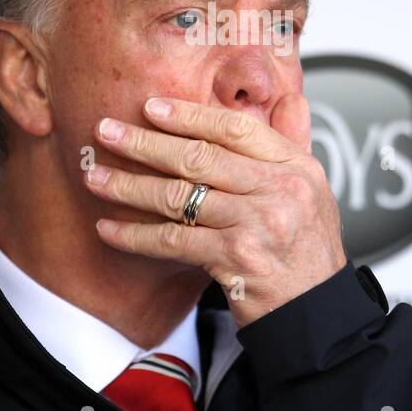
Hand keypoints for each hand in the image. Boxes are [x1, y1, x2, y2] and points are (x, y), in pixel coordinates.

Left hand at [85, 94, 346, 324]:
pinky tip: (109, 229)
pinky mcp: (235, 259)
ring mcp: (257, 223)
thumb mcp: (312, 190)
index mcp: (296, 165)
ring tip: (95, 177)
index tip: (150, 107)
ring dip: (129, 186)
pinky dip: (135, 235)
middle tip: (105, 131)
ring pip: (179, 196)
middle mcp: (280, 189)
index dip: (188, 114)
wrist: (317, 314)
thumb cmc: (307, 252)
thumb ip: (293, 143)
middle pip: (199, 156)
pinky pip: (173, 240)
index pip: (235, 128)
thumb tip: (287, 96)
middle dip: (144, 143)